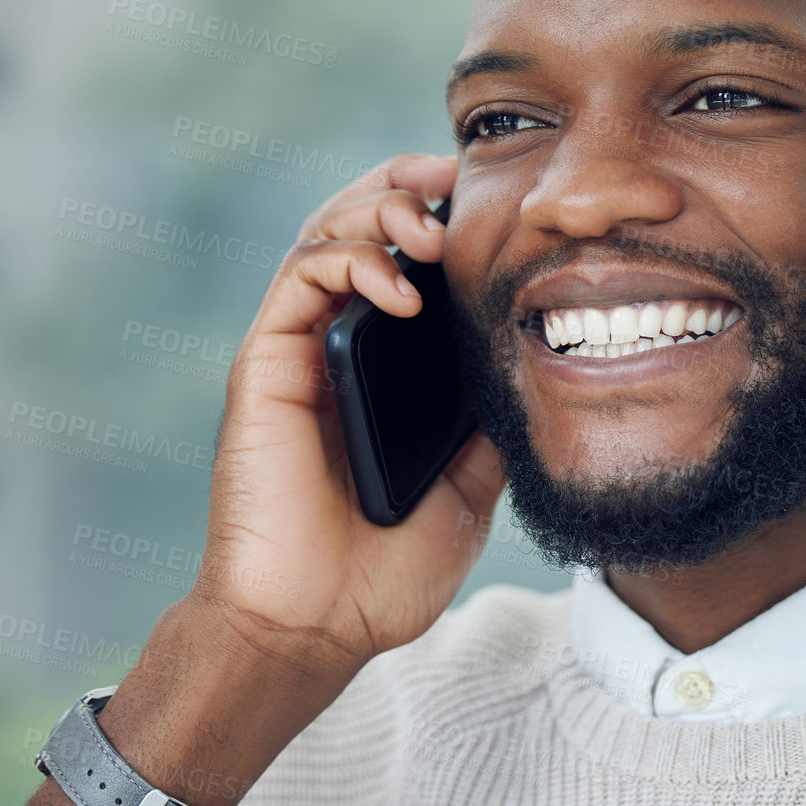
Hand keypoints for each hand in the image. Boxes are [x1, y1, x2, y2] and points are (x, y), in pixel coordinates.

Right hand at [192, 153, 504, 682]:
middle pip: (359, 224)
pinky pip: (301, 280)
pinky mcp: (265, 365)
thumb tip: (541, 369)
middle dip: (407, 186)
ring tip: (432, 227)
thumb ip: (490, 425)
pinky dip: (351, 261)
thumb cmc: (383, 570)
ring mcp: (298, 351)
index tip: (495, 203)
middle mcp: (335, 345)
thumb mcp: (468, 489)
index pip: (406, 260)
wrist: (316, 626)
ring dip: (380, 209)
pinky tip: (402, 286)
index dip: (442, 216)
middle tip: (456, 178)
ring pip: (325, 233)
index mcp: (381, 369)